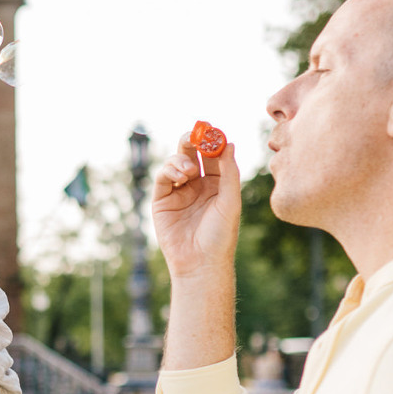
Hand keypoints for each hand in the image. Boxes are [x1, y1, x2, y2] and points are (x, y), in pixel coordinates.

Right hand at [151, 136, 241, 280]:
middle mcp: (198, 185)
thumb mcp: (230, 201)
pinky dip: (169, 170)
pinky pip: (163, 177)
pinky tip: (180, 175)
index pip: (214, 155)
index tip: (213, 130)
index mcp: (218, 184)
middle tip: (195, 134)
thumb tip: (230, 143)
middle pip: (193, 154)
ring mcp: (179, 191)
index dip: (213, 141)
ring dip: (182, 159)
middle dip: (193, 141)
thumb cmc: (220, 236)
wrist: (200, 263)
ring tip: (189, 171)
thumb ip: (230, 172)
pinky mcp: (162, 200)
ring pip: (176, 162)